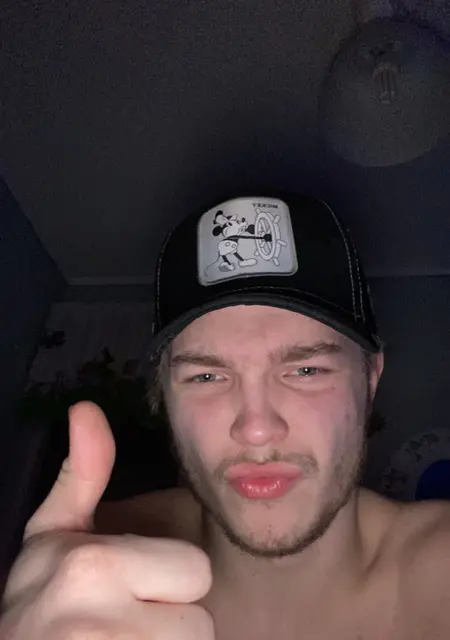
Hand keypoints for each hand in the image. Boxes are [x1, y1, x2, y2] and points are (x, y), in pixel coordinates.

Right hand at [0, 401, 213, 638]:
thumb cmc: (38, 600)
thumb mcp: (52, 533)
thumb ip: (83, 474)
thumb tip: (87, 407)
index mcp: (94, 565)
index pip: (196, 571)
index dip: (168, 581)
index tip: (130, 589)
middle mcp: (100, 622)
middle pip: (199, 622)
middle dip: (170, 621)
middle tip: (128, 624)